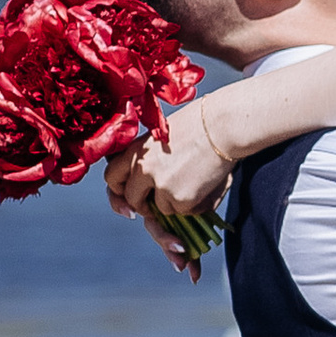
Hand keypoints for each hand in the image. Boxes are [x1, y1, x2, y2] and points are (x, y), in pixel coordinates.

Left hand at [109, 95, 232, 215]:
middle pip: (131, 199)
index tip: (130, 195)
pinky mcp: (180, 198)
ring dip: (175, 202)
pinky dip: (194, 205)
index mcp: (136, 150)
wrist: (224, 126)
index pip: (111, 177)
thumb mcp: (162, 136)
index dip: (119, 190)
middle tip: (159, 201)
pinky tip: (205, 184)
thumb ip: (149, 157)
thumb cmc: (200, 124)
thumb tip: (145, 182)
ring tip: (193, 179)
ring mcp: (161, 185)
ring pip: (161, 208)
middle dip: (143, 205)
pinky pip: (183, 212)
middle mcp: (143, 169)